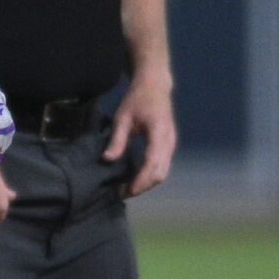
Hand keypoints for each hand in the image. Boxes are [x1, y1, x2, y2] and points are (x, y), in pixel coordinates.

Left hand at [105, 73, 175, 196]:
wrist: (154, 85)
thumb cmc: (137, 99)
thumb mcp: (122, 117)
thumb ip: (116, 139)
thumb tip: (107, 160)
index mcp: (158, 132)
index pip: (152, 162)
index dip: (140, 180)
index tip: (126, 190)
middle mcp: (169, 140)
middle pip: (160, 172)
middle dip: (142, 186)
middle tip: (121, 193)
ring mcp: (171, 143)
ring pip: (163, 172)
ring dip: (146, 184)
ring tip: (126, 189)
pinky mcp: (169, 145)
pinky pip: (162, 166)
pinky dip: (150, 176)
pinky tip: (135, 179)